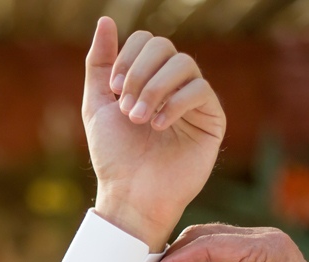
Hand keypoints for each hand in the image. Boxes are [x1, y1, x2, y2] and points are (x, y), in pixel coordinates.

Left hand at [83, 17, 225, 251]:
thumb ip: (99, 63)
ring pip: (184, 64)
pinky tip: (158, 126)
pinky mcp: (212, 120)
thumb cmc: (114, 156)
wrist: (130, 195)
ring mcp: (194, 102)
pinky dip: (176, 103)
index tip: (114, 87)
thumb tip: (105, 20)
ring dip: (155, 88)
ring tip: (139, 119)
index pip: (146, 41)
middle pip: (164, 46)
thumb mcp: (96, 104)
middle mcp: (173, 86)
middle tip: (126, 107)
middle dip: (140, 72)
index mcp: (147, 79)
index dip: (128, 57)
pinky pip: (200, 90)